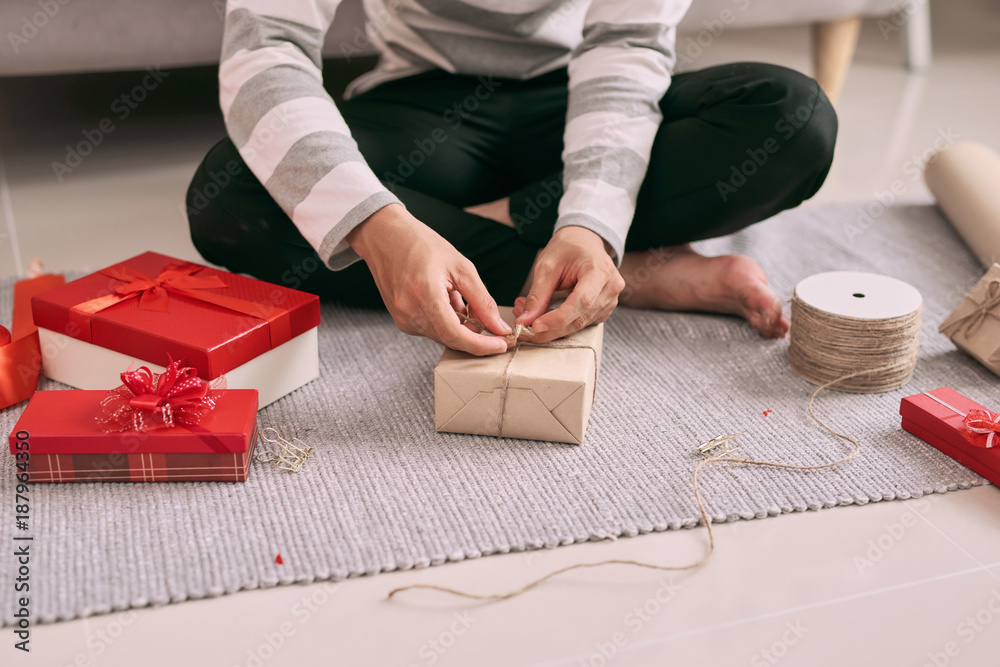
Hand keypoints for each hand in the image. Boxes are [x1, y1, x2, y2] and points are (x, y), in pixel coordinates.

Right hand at [347, 204, 510, 354]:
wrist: (386, 237)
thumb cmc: (423, 245)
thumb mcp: (461, 267)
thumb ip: (482, 301)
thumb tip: (499, 327)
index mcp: (424, 294)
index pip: (455, 335)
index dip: (480, 345)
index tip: (501, 344)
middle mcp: (409, 311)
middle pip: (450, 339)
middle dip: (474, 335)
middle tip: (491, 322)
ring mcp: (402, 318)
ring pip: (442, 336)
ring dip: (459, 325)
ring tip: (458, 296)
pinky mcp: (401, 320)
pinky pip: (431, 330)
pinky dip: (446, 321)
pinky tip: (445, 300)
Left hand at [513, 226, 624, 342]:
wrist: (584, 241)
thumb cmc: (567, 248)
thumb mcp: (548, 265)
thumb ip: (538, 295)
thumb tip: (525, 321)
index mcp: (601, 270)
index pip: (582, 301)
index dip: (558, 318)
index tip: (534, 326)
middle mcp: (611, 288)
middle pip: (579, 318)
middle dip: (549, 329)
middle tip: (523, 329)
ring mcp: (610, 301)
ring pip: (578, 325)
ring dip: (551, 328)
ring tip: (527, 316)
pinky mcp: (603, 310)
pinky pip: (580, 323)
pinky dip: (559, 325)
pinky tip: (543, 316)